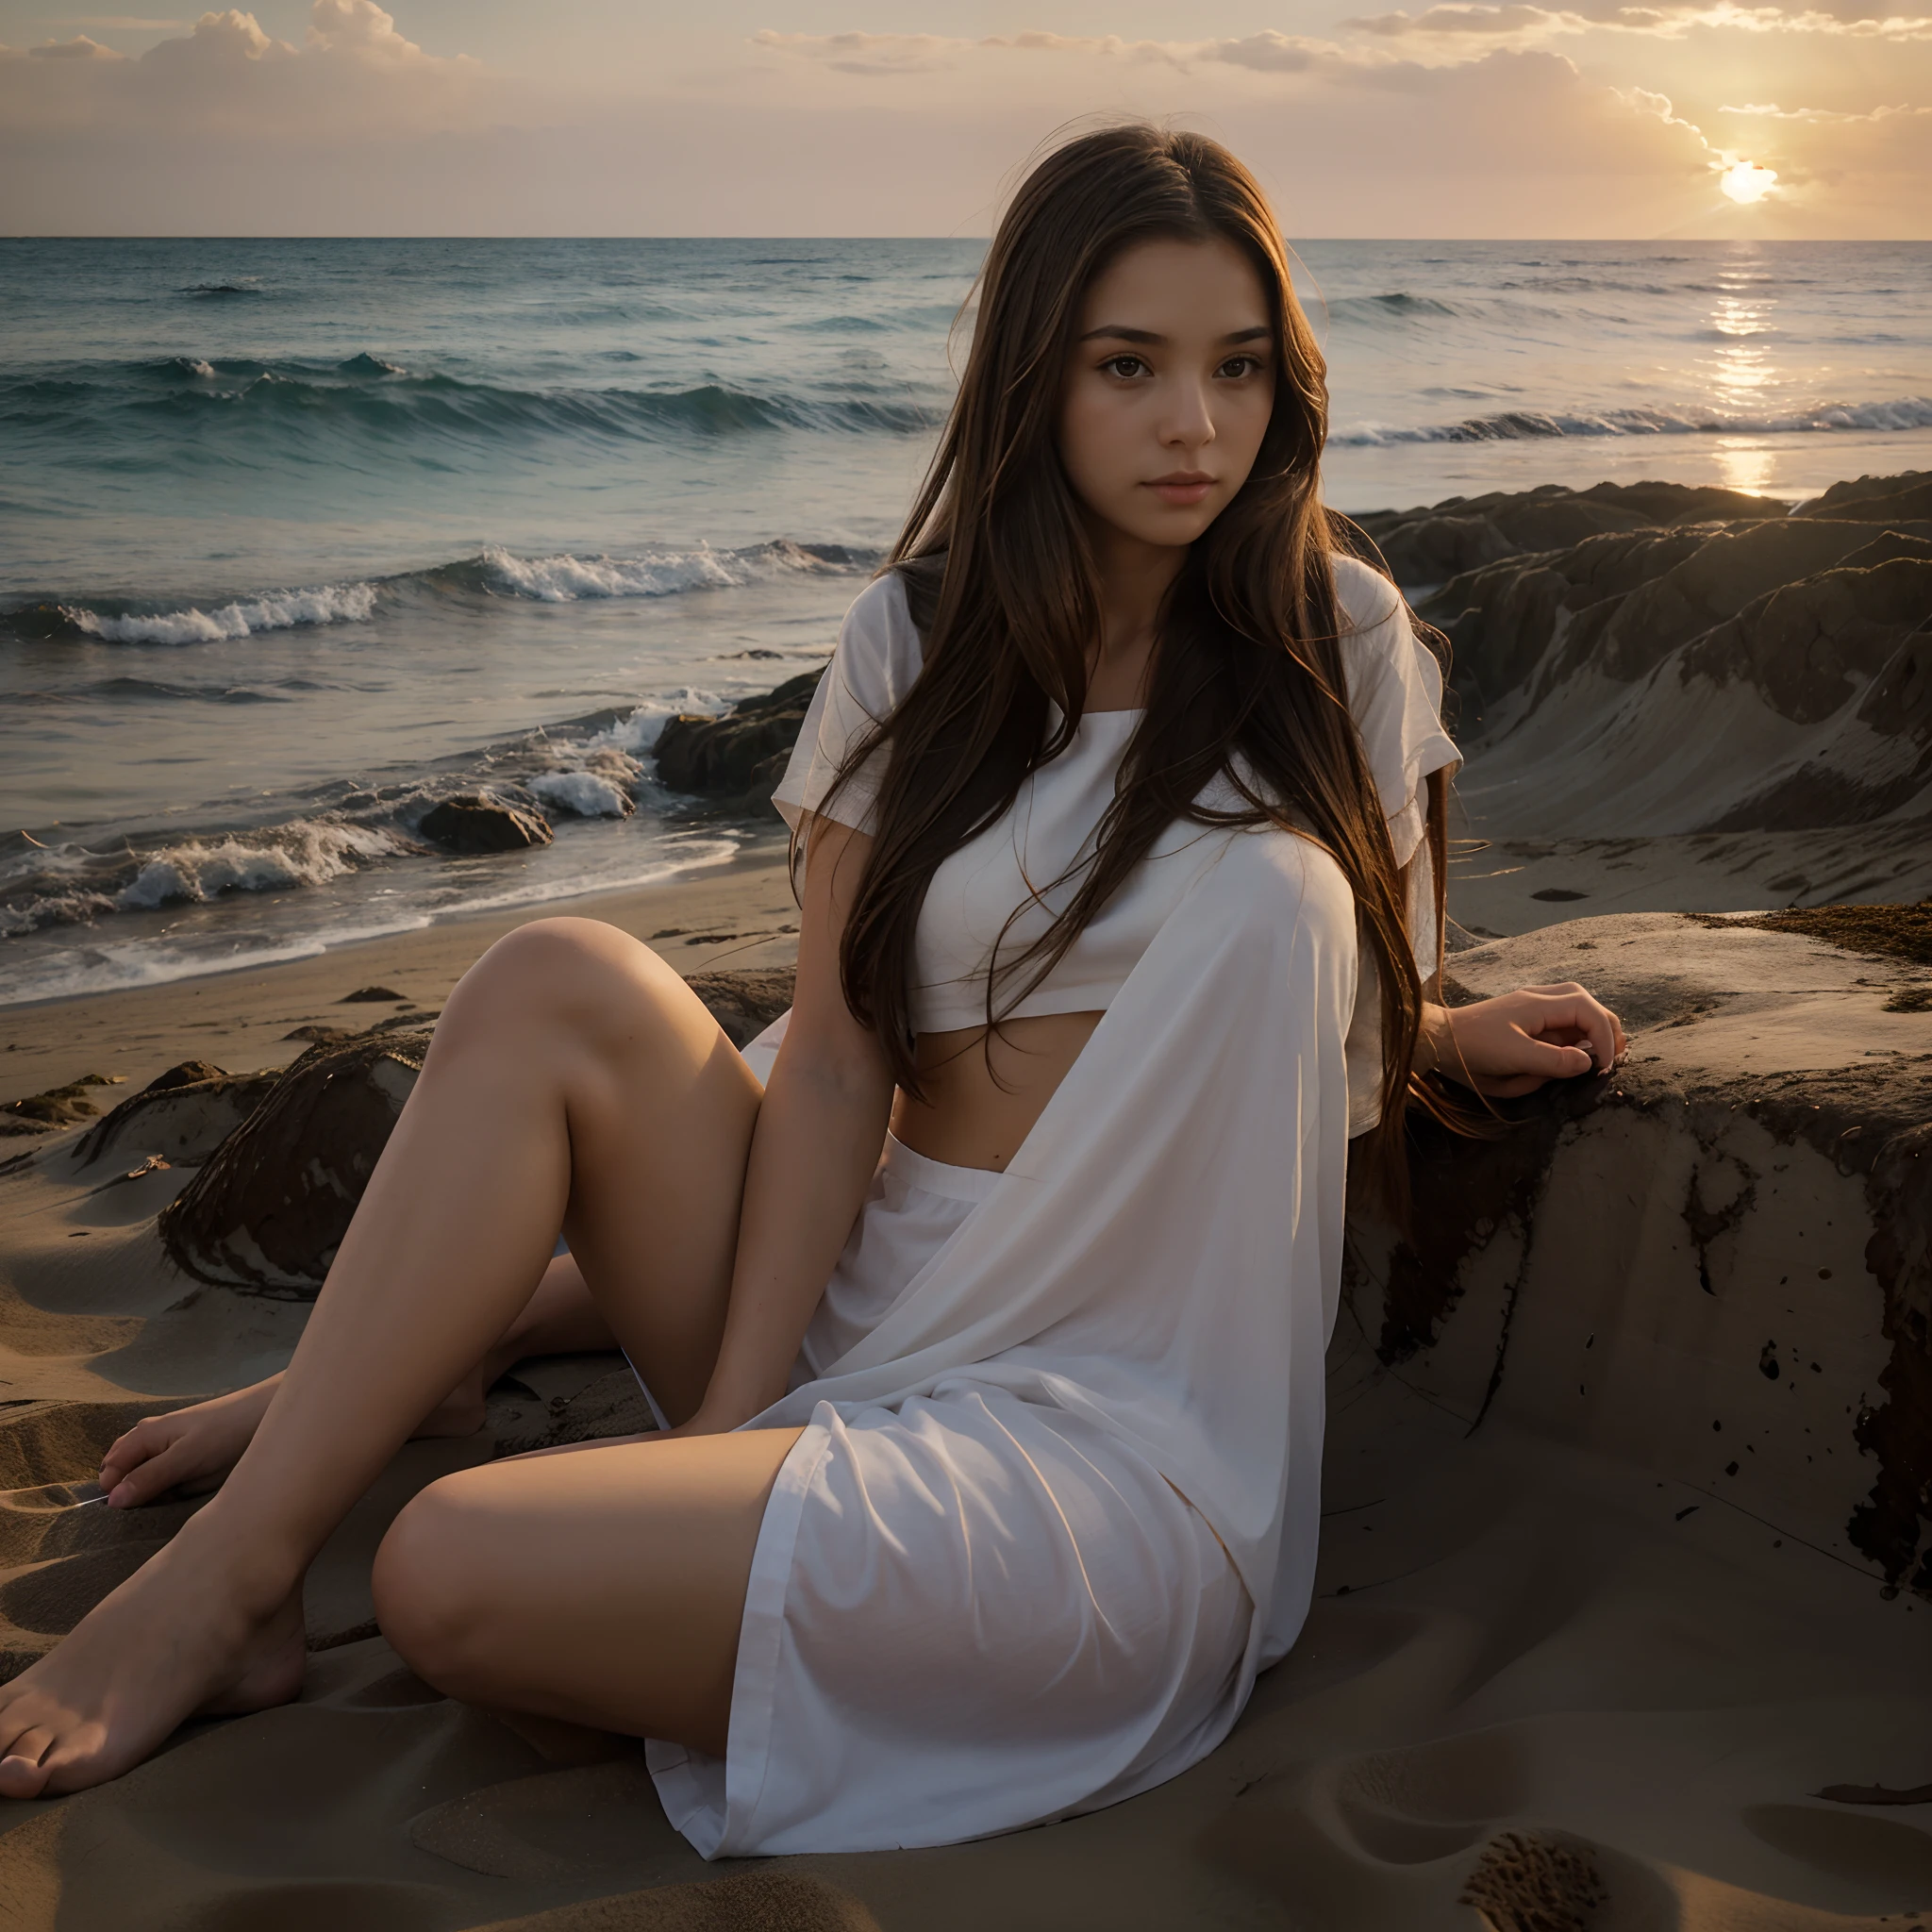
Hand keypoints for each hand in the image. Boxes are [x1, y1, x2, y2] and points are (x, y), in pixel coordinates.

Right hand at [97, 1379, 278, 1507]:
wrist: (268, 1413)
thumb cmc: (227, 1433)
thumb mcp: (186, 1458)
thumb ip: (150, 1478)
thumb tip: (111, 1501)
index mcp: (143, 1436)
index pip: (110, 1472)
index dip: (116, 1493)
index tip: (134, 1511)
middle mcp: (150, 1438)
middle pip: (125, 1474)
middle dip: (133, 1494)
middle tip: (158, 1504)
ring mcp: (169, 1446)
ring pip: (147, 1477)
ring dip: (154, 1492)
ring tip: (177, 1497)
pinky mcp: (188, 1456)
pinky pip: (167, 1477)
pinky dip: (170, 1488)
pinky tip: (188, 1491)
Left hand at [1420, 982, 1625, 1098]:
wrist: (1438, 1041)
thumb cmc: (1473, 1048)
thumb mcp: (1515, 1058)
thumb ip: (1553, 1061)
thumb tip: (1588, 1061)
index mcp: (1539, 1003)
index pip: (1588, 1010)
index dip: (1604, 1036)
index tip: (1604, 1064)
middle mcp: (1540, 999)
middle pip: (1587, 1002)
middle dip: (1605, 1027)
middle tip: (1612, 1057)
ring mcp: (1532, 1006)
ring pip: (1576, 1007)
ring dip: (1592, 1028)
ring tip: (1600, 1055)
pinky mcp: (1525, 1018)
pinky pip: (1560, 1019)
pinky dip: (1575, 1033)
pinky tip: (1574, 1052)